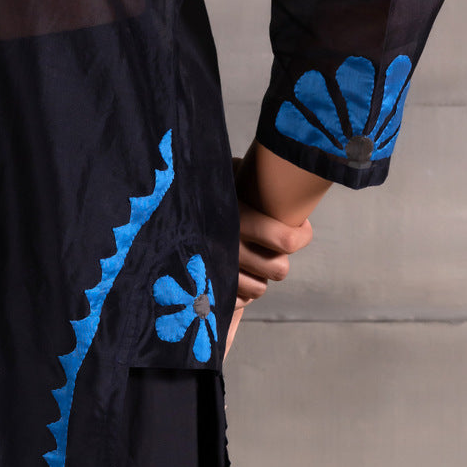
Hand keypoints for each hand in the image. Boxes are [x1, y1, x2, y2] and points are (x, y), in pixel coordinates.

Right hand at [224, 155, 314, 357]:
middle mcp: (228, 247)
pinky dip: (240, 290)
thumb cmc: (204, 188)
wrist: (164, 206)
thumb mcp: (226, 174)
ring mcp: (217, 271)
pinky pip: (239, 301)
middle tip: (274, 245)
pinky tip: (235, 272)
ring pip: (260, 288)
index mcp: (237, 217)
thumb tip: (278, 164)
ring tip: (251, 257)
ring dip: (259, 275)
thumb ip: (249, 173)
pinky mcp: (207, 291)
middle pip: (279, 269)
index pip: (286, 239)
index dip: (301, 235)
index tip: (299, 227)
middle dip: (280, 258)